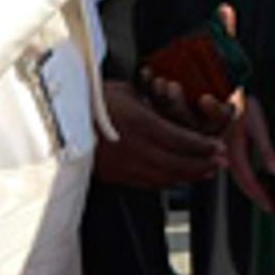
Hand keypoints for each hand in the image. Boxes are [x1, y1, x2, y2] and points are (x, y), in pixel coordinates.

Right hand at [92, 82, 224, 190]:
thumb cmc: (87, 98)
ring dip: (189, 176)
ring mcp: (126, 166)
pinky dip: (167, 181)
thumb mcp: (123, 90)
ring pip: (166, 177)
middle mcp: (137, 148)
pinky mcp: (115, 176)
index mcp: (141, 124)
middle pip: (179, 163)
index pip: (183, 140)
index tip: (220, 146)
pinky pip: (148, 183)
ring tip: (204, 173)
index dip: (204, 146)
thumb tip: (165, 102)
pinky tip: (175, 178)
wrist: (54, 123)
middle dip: (203, 164)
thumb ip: (148, 101)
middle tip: (220, 163)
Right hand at [227, 96, 274, 212]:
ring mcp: (225, 149)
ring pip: (239, 174)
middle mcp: (226, 151)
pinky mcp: (227, 144)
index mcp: (233, 148)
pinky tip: (257, 178)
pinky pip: (236, 165)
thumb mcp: (257, 123)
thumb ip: (265, 148)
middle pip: (242, 180)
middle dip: (256, 195)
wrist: (229, 88)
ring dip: (252, 186)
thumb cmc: (244, 103)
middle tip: (270, 205)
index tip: (270, 207)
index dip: (259, 195)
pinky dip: (248, 175)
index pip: (247, 179)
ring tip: (266, 196)